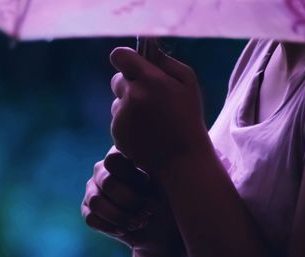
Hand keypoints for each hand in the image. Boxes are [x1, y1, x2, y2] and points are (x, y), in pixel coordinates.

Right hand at [81, 146, 179, 254]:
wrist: (162, 228)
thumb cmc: (167, 199)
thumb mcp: (167, 182)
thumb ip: (155, 169)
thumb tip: (147, 173)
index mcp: (120, 156)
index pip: (114, 160)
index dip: (131, 175)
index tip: (148, 184)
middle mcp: (102, 170)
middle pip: (107, 182)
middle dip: (130, 201)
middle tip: (149, 210)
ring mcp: (92, 190)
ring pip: (96, 201)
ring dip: (120, 216)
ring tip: (140, 222)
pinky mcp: (88, 210)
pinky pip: (91, 218)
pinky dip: (111, 227)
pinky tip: (126, 230)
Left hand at [109, 45, 210, 171]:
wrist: (183, 160)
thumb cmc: (188, 117)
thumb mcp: (188, 82)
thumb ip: (165, 61)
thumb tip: (146, 48)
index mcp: (149, 79)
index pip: (119, 56)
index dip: (125, 59)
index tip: (132, 65)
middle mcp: (131, 96)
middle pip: (117, 80)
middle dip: (130, 85)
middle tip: (150, 98)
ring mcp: (122, 117)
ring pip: (117, 102)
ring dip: (129, 107)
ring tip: (152, 120)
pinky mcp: (116, 134)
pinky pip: (118, 121)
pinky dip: (128, 125)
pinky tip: (146, 133)